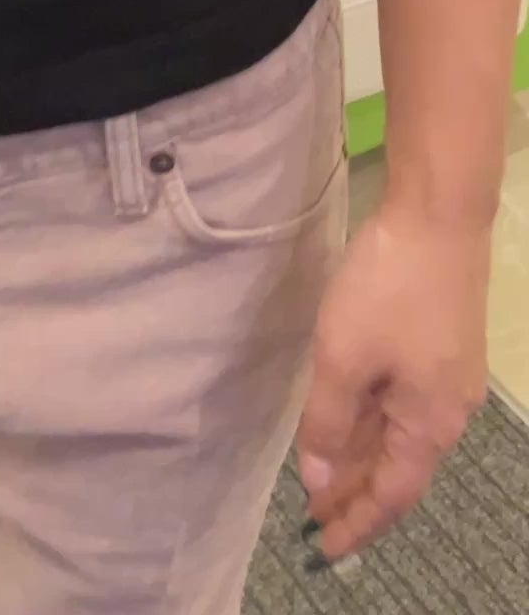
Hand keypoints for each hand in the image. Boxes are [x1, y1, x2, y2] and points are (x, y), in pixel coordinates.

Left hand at [296, 198, 489, 560]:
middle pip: (399, 467)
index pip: (392, 495)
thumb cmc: (388, 289)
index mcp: (430, 424)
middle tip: (314, 516)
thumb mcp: (343, 358)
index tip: (325, 548)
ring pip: (399, 432)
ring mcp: (447, 375)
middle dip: (356, 491)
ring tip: (324, 474)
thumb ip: (330, 424)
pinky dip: (373, 418)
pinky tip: (348, 417)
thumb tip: (322, 481)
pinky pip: (403, 401)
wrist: (438, 214)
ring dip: (363, 454)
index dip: (358, 523)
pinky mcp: (440, 343)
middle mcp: (448, 409)